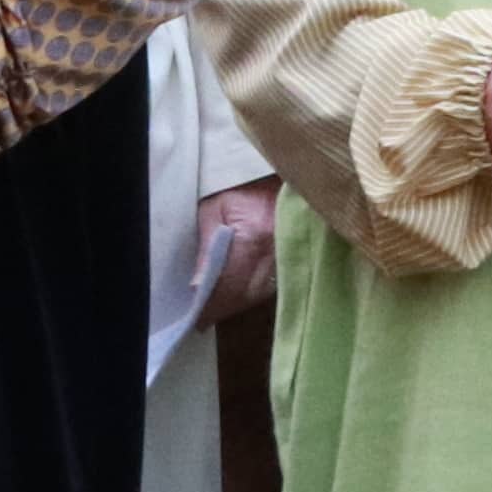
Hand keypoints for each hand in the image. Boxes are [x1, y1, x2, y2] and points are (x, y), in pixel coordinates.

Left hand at [199, 184, 280, 319]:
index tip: (196, 319)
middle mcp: (274, 253)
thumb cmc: (242, 187)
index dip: (212, 305)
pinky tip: (237, 295)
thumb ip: (207, 248)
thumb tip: (197, 286)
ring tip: (216, 309)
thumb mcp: (216, 208)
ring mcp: (288, 258)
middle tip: (202, 317)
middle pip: (245, 295)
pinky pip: (271, 286)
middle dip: (222, 309)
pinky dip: (251, 294)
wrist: (283, 172)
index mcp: (252, 237)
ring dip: (237, 304)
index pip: (228, 284)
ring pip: (259, 294)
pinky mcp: (294, 259)